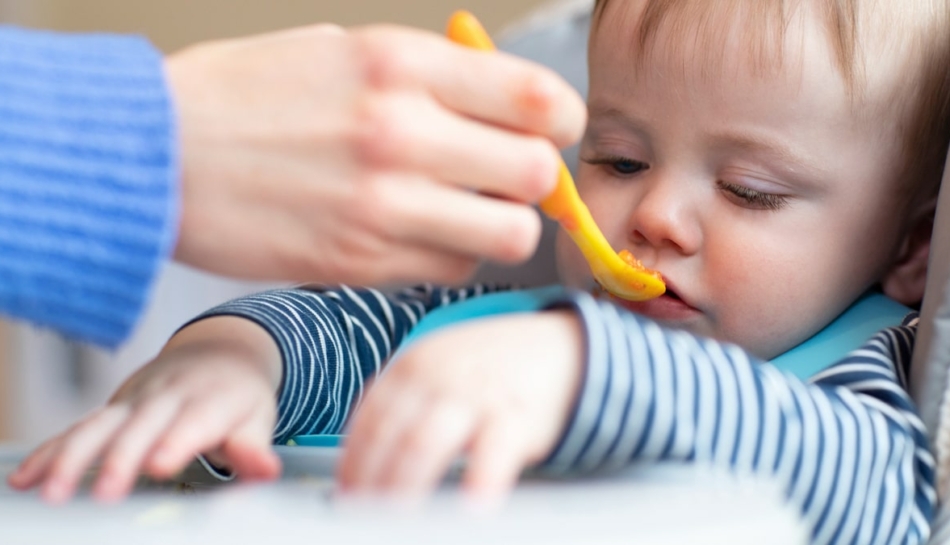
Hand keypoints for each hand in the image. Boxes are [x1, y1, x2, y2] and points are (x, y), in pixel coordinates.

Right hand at [7, 317, 282, 502]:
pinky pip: (78, 428)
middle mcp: (167, 396)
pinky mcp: (113, 408)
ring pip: (100, 426)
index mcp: (208, 400)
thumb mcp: (257, 416)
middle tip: (105, 493)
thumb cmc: (238, 395)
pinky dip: (51, 451)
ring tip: (52, 492)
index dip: (175, 441)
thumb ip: (254, 446)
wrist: (218, 351)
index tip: (159, 465)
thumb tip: (266, 470)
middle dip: (120, 458)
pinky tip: (26, 477)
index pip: (191, 422)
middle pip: (140, 426)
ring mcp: (135, 400)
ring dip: (73, 457)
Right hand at [166, 24, 586, 285]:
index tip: (550, 130)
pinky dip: (449, 256)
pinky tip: (416, 237)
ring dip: (499, 226)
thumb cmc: (244, 97)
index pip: (536, 98)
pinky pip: (451, 269)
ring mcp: (383, 206)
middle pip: (538, 175)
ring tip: (465, 213)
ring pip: (508, 234)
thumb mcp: (338, 50)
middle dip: (536, 180)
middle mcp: (402, 133)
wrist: (155, 156)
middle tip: (507, 177)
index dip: (560, 120)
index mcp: (400, 64)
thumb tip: (497, 99)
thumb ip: (426, 73)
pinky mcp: (359, 263)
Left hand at [337, 311, 584, 501]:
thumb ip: (402, 406)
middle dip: (371, 486)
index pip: (367, 423)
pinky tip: (470, 510)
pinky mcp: (515, 416)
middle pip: (389, 439)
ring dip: (403, 489)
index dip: (352, 467)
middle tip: (365, 520)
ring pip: (423, 446)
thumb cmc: (490, 370)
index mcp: (410, 367)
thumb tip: (361, 466)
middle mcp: (436, 378)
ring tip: (395, 525)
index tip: (347, 498)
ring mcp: (475, 395)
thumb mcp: (438, 369)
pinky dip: (476, 482)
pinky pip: (491, 454)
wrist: (559, 347)